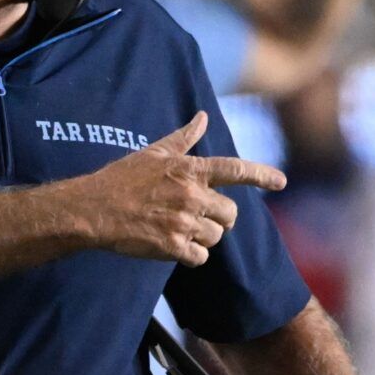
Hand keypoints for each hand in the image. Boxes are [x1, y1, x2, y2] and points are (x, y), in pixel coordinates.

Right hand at [63, 112, 285, 266]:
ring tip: (178, 230)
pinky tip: (173, 246)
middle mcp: (191, 194)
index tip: (281, 182)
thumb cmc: (122, 179)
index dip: (261, 175)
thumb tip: (203, 117)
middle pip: (230, 214)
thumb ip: (184, 138)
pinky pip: (199, 257)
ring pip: (215, 237)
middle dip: (220, 218)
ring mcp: (183, 221)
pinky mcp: (172, 246)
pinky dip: (190, 256)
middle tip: (198, 216)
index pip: (235, 169)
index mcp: (189, 169)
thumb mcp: (154, 153)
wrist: (92, 209)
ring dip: (203, 238)